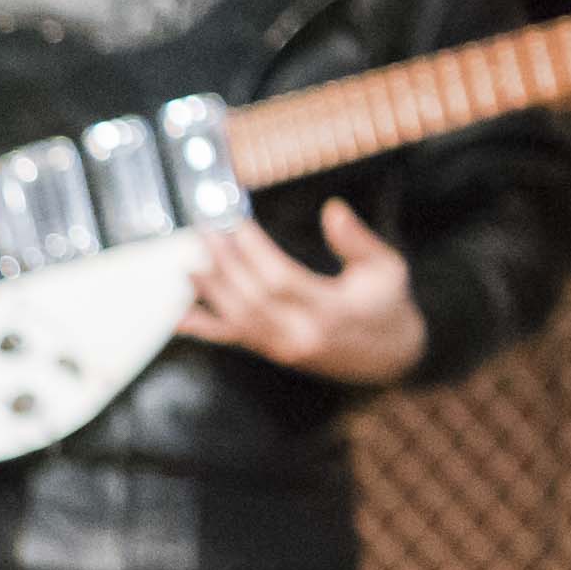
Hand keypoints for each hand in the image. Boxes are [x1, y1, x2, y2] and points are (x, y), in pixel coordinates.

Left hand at [180, 196, 427, 385]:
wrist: (392, 360)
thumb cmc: (389, 307)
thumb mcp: (387, 269)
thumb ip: (358, 241)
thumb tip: (333, 210)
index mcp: (333, 312)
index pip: (282, 280)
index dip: (254, 252)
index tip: (237, 224)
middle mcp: (302, 334)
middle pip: (251, 299)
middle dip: (224, 264)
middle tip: (203, 233)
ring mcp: (284, 348)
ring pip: (237, 320)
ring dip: (210, 291)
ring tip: (189, 261)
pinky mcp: (273, 354)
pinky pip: (234, 340)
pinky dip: (204, 328)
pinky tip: (178, 316)